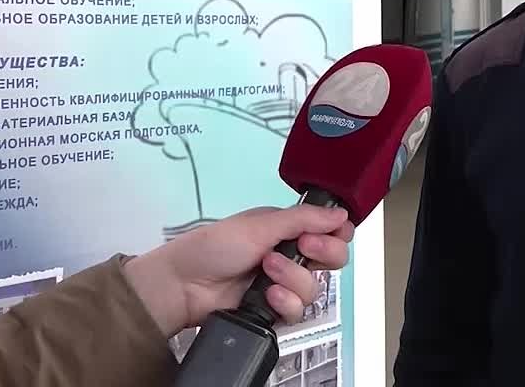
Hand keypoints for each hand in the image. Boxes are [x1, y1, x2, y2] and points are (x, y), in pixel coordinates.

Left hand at [123, 204, 354, 336]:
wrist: (184, 285)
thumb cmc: (213, 247)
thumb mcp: (260, 224)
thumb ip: (303, 218)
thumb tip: (341, 213)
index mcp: (288, 229)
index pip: (331, 231)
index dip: (337, 233)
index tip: (328, 232)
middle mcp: (290, 255)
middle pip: (332, 260)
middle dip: (323, 253)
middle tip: (303, 247)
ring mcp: (283, 283)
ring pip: (315, 287)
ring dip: (293, 277)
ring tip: (267, 271)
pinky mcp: (275, 309)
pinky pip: (298, 311)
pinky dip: (285, 303)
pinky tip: (269, 295)